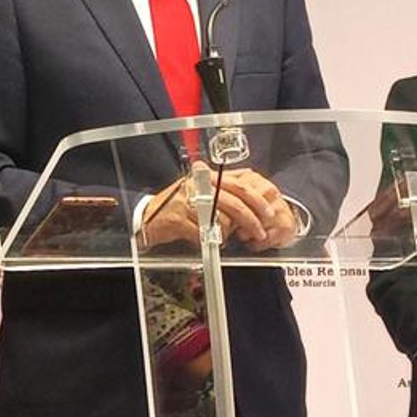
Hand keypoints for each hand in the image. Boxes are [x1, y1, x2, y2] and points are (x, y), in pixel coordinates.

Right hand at [141, 168, 300, 253]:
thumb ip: (225, 192)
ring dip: (225, 232)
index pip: (240, 185)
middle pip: (234, 202)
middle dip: (251, 220)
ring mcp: (187, 201)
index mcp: (207, 177)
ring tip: (223, 236)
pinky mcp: (177, 218)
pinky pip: (202, 232)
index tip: (268, 213)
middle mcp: (198, 185)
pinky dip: (207, 239)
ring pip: (219, 219)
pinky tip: (205, 238)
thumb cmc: (178, 207)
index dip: (257, 200)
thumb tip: (253, 199)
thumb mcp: (202, 193)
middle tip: (259, 233)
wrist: (148, 217)